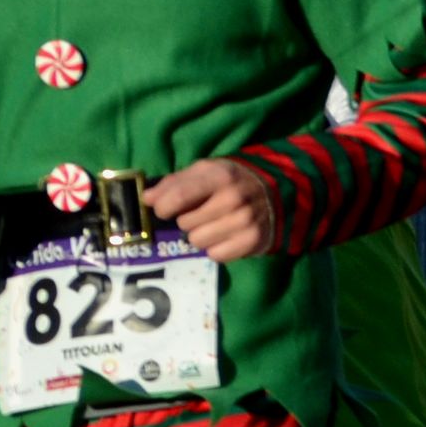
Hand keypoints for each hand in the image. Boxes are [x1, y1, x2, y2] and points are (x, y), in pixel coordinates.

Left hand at [144, 159, 279, 262]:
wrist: (279, 190)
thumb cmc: (232, 180)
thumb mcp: (205, 171)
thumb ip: (174, 183)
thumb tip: (146, 199)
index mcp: (219, 176)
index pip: (177, 197)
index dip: (163, 207)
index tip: (165, 209)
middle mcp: (233, 199)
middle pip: (185, 223)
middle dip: (187, 220)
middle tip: (201, 214)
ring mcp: (245, 221)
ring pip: (198, 241)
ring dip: (201, 236)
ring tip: (214, 226)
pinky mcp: (253, 241)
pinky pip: (216, 255)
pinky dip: (217, 249)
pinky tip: (225, 237)